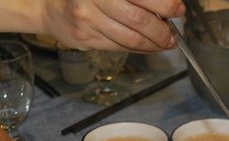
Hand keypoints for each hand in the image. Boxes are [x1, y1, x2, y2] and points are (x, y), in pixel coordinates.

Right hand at [42, 0, 184, 51]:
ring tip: (165, 43)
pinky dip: (139, 49)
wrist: (50, 7)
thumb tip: (167, 4)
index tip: (178, 9)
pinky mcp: (86, 39)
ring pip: (130, 38)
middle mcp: (93, 0)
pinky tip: (149, 47)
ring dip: (153, 44)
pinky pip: (119, 47)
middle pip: (138, 19)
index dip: (165, 4)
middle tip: (174, 34)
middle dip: (162, 29)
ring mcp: (88, 21)